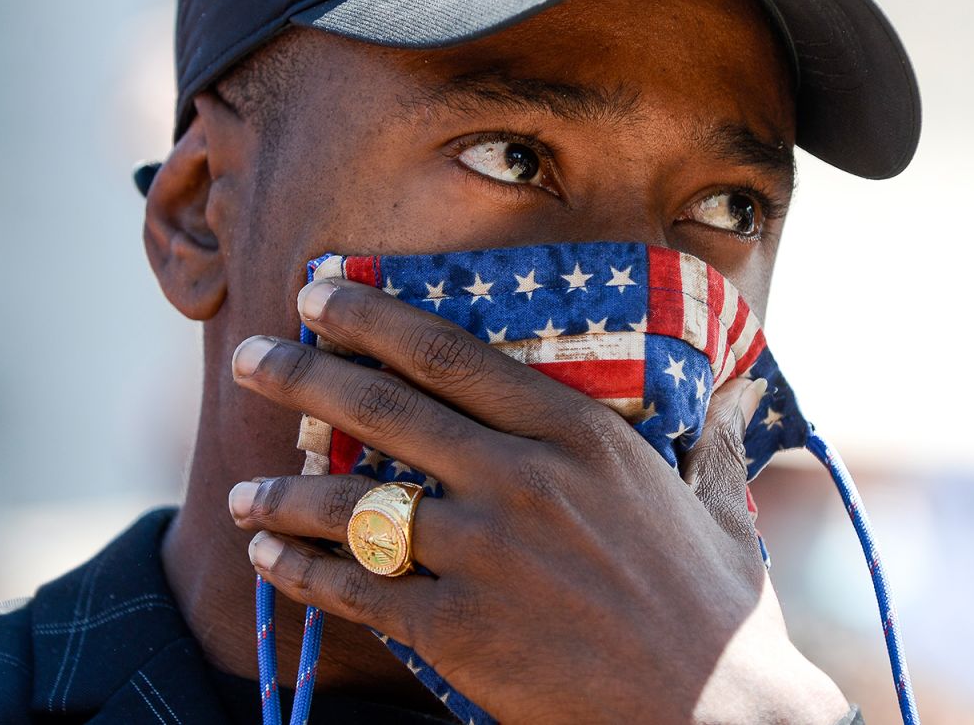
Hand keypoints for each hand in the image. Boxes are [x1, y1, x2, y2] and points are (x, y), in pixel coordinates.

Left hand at [228, 277, 847, 723]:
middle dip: (301, 373)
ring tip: (237, 494)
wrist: (715, 717)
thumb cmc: (718, 613)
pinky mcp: (456, 629)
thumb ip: (710, 435)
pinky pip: (355, 590)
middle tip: (248, 358)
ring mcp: (482, 553)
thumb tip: (736, 385)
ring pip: (351, 503)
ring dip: (282, 492)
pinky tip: (267, 562)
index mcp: (576, 434)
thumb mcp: (716, 505)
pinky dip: (301, 573)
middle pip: (381, 408)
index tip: (319, 291)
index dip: (370, 316)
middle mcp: (519, 478)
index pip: (446, 353)